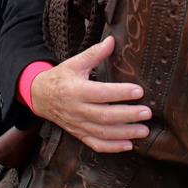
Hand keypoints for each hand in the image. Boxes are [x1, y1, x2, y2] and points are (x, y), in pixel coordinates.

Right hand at [31, 36, 151, 152]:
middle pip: (104, 116)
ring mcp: (78, 124)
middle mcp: (77, 110)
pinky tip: (128, 145)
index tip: (138, 91)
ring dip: (124, 133)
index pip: (100, 93)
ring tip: (144, 130)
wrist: (40, 97)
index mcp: (75, 90)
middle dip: (127, 115)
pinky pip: (95, 144)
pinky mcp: (79, 134)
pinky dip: (112, 147)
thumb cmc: (60, 78)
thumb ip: (94, 53)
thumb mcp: (74, 63)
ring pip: (102, 133)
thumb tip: (112, 40)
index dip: (120, 93)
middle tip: (146, 113)